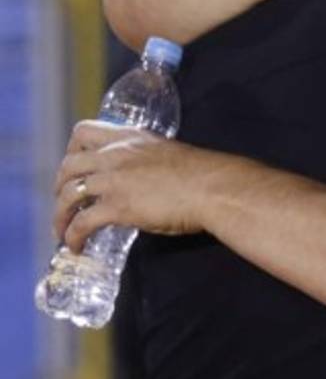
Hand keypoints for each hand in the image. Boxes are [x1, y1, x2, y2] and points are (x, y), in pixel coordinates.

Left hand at [52, 121, 231, 250]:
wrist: (214, 188)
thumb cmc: (202, 174)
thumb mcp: (167, 154)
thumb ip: (145, 161)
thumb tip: (142, 180)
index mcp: (130, 138)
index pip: (83, 131)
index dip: (71, 150)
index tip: (74, 166)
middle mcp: (115, 154)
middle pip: (68, 165)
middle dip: (59, 186)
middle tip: (64, 202)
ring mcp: (114, 180)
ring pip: (68, 195)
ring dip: (60, 215)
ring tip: (63, 231)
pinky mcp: (117, 207)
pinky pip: (81, 223)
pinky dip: (73, 236)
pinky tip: (76, 246)